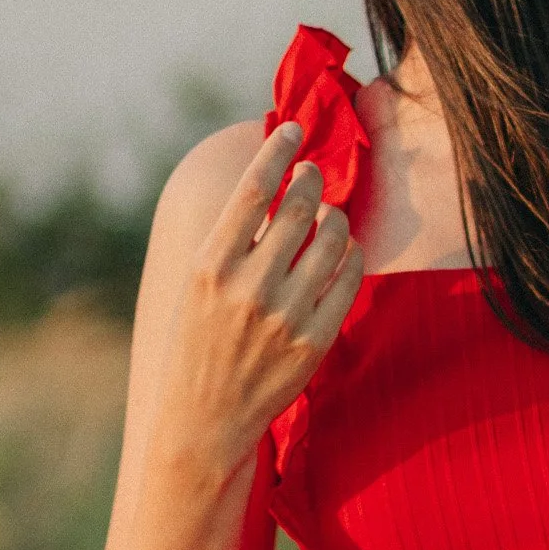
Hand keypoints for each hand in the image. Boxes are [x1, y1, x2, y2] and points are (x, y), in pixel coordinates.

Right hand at [153, 123, 364, 481]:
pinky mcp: (314, 341)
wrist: (203, 419)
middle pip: (299, 207)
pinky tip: (343, 252)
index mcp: (210, 265)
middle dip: (313, 178)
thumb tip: (271, 183)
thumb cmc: (196, 342)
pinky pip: (349, 280)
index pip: (254, 189)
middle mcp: (248, 287)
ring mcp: (285, 316)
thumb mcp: (196, 285)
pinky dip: (351, 257)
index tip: (294, 129)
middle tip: (314, 172)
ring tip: (329, 215)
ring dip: (337, 216)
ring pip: (333, 239)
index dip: (279, 150)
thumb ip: (232, 240)